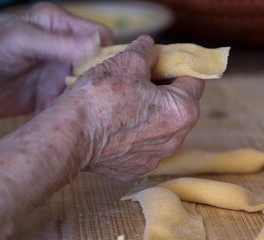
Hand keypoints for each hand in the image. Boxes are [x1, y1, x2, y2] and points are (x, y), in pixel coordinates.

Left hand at [0, 2, 111, 117]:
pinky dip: (63, 109)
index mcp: (59, 25)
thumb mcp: (21, 41)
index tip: (103, 69)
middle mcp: (63, 49)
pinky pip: (68, 103)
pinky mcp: (50, 95)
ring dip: (77, 96)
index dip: (106, 51)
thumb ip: (58, 43)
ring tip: (61, 100)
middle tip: (84, 89)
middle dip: (95, 78)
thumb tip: (96, 45)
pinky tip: (46, 109)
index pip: (99, 36)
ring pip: (85, 86)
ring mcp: (57, 73)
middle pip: (97, 63)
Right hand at [63, 35, 203, 179]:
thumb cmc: (101, 98)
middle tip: (139, 80)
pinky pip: (143, 145)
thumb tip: (149, 47)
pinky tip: (115, 125)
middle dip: (164, 91)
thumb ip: (146, 51)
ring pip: (161, 127)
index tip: (160, 64)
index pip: (193, 81)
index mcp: (182, 111)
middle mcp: (175, 139)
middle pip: (178, 106)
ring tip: (125, 103)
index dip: (177, 67)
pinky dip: (134, 134)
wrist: (70, 137)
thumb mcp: (127, 62)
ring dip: (150, 113)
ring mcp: (155, 157)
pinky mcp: (136, 168)